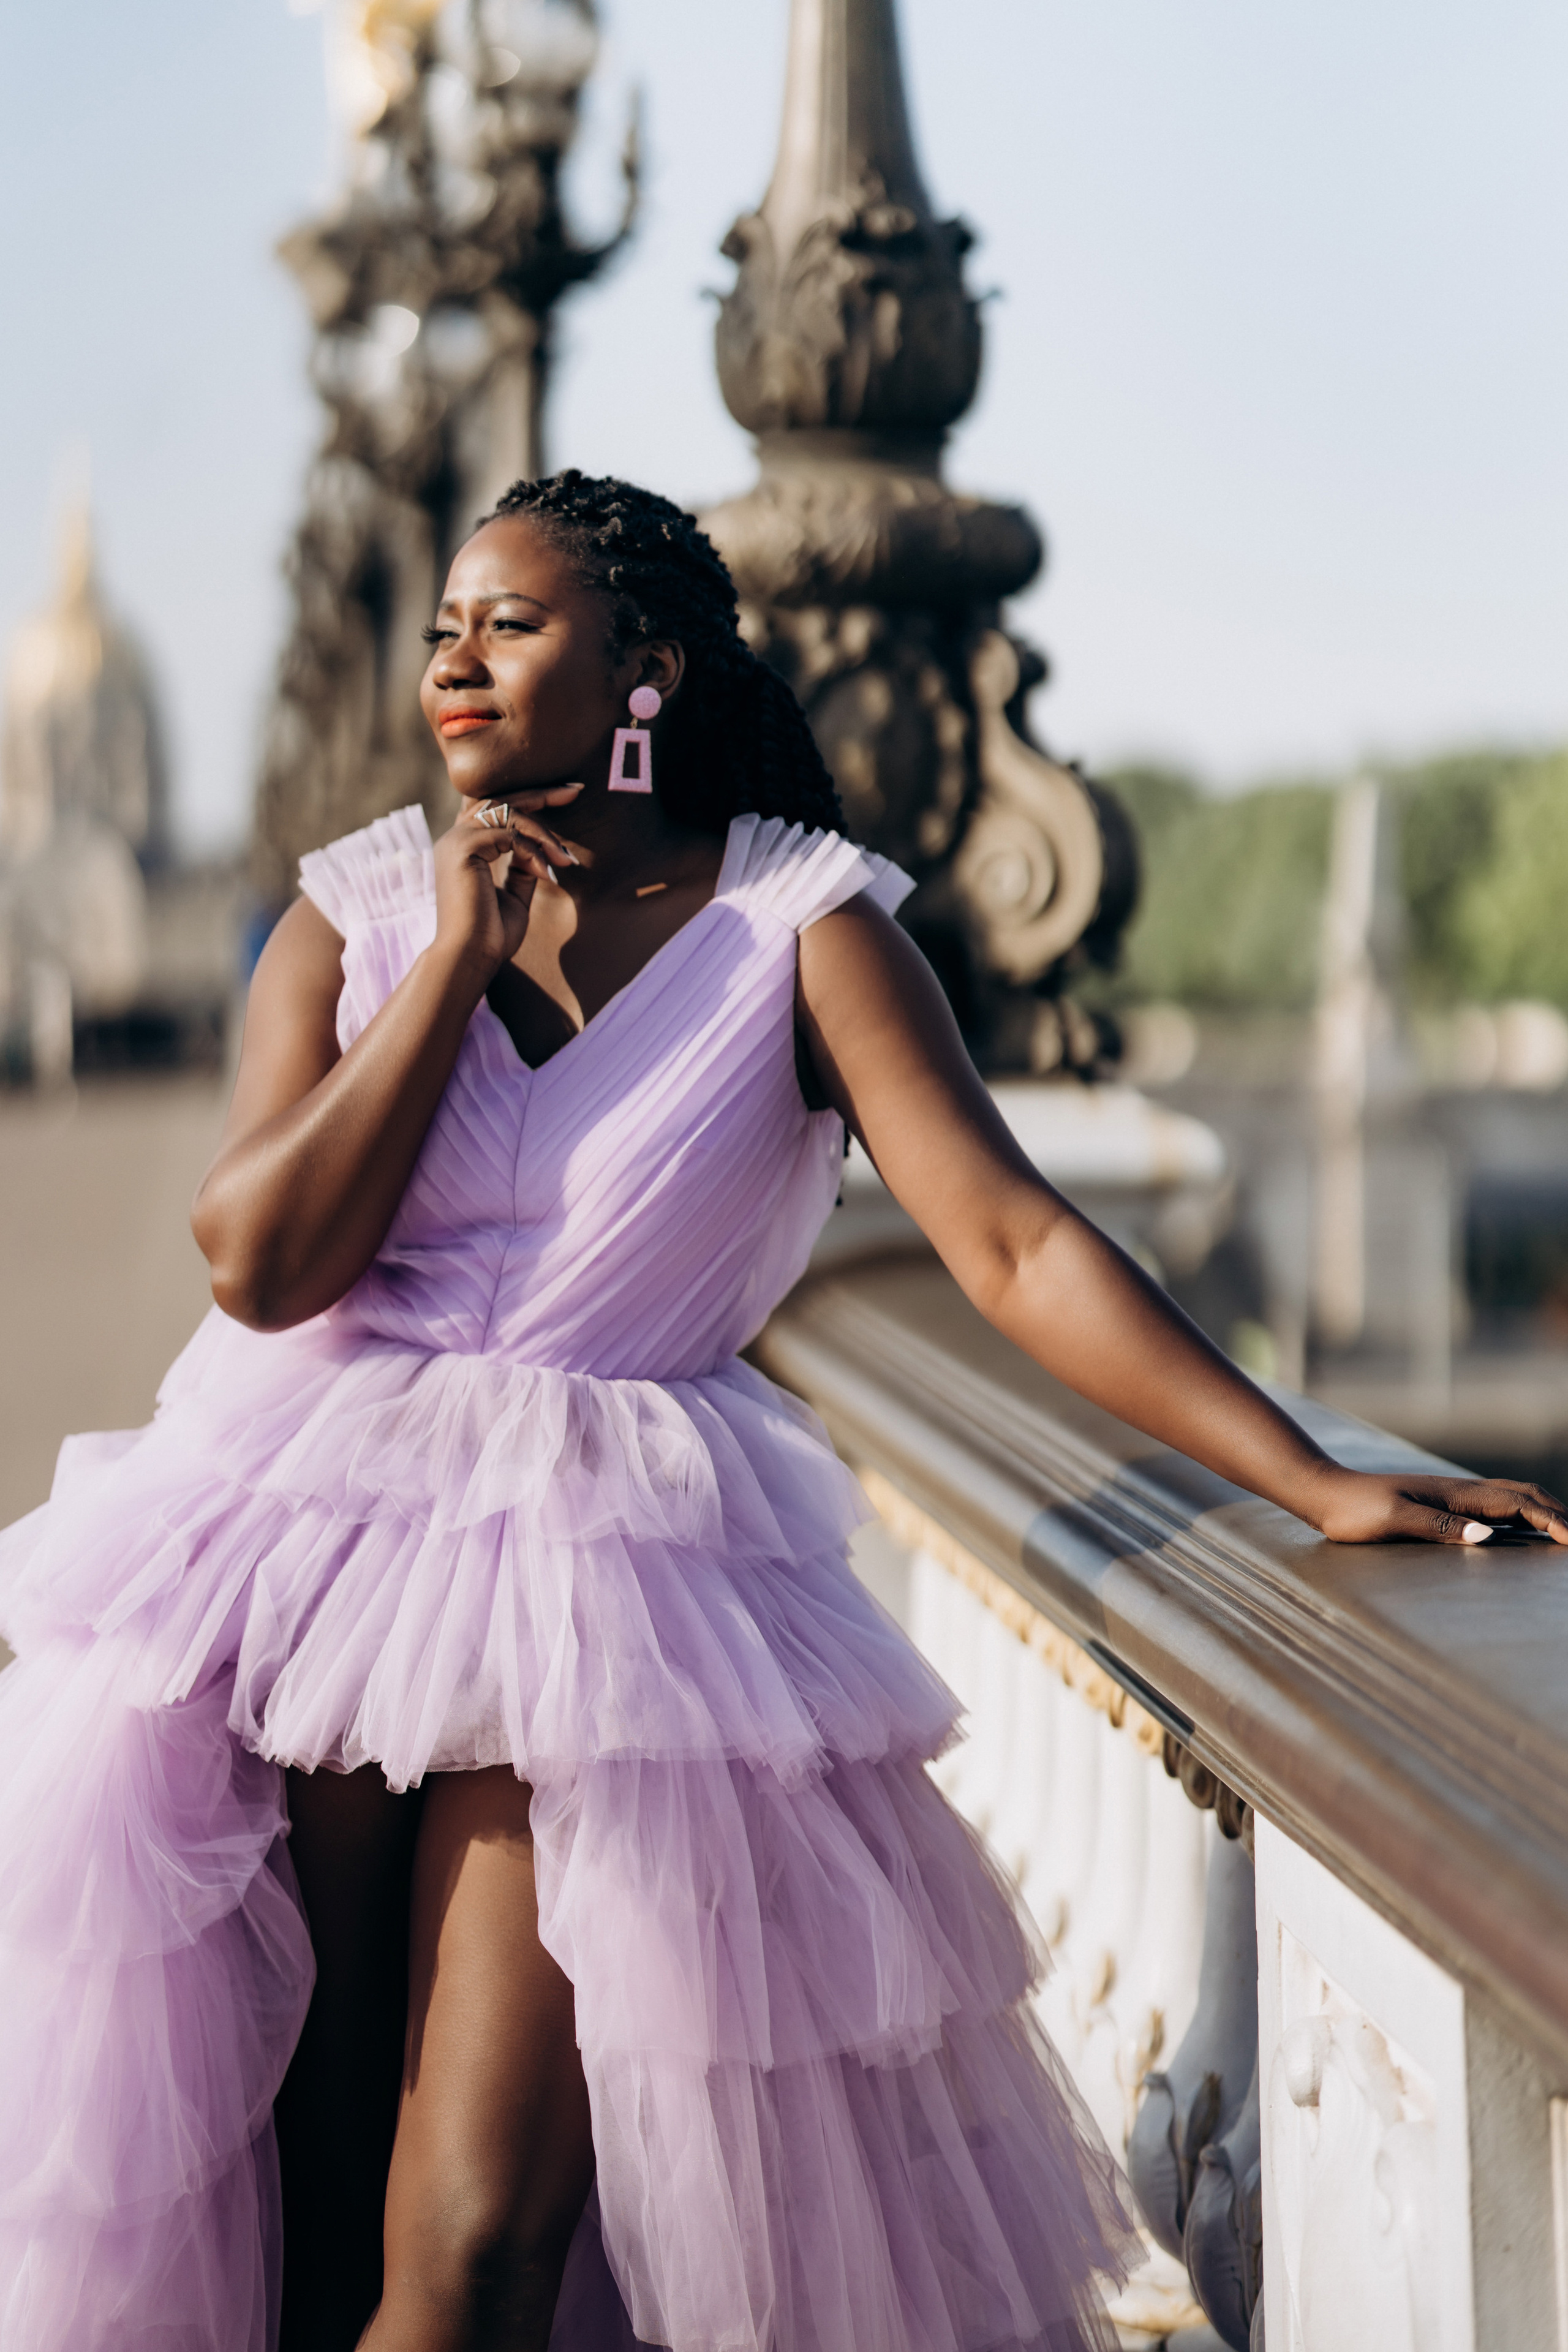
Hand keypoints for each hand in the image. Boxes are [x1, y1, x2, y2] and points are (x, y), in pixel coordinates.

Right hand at [432, 787, 582, 982]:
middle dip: (541, 793)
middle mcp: (455, 838)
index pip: (495, 807)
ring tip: (566, 859)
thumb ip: (522, 868)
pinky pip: (509, 835)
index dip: (528, 796)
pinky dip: (533, 851)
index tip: (567, 793)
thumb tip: (540, 851)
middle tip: (576, 789)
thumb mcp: (514, 895)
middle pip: (501, 798)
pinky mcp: (462, 848)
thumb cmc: (491, 936)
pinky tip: (548, 874)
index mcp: (465, 848)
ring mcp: (456, 840)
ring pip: (508, 812)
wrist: (471, 958)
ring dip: (543, 833)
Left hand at [1307, 1464, 1567, 1546]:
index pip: (1518, 1504)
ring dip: (1542, 1511)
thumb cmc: (1354, 1510)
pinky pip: (1493, 1507)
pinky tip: (1522, 1531)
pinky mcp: (1442, 1504)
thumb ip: (1440, 1527)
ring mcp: (1452, 1496)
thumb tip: (1489, 1535)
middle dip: (1558, 1513)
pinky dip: (1520, 1515)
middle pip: (1523, 1494)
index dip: (1551, 1521)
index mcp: (1455, 1494)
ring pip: (1511, 1498)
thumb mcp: (1393, 1521)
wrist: (1326, 1493)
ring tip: (1564, 1533)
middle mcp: (1459, 1491)